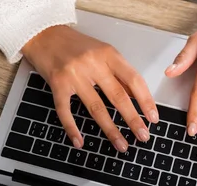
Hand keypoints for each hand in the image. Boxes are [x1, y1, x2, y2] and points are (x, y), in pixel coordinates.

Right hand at [21, 25, 158, 151]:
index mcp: (108, 54)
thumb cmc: (74, 44)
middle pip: (118, 96)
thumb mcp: (101, 52)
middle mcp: (92, 64)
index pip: (133, 80)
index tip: (153, 118)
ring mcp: (74, 75)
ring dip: (110, 129)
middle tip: (143, 136)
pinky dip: (72, 128)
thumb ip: (118, 73)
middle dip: (133, 120)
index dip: (146, 101)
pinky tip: (79, 141)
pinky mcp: (57, 84)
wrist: (44, 34)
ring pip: (96, 108)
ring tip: (121, 144)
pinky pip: (66, 111)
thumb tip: (137, 97)